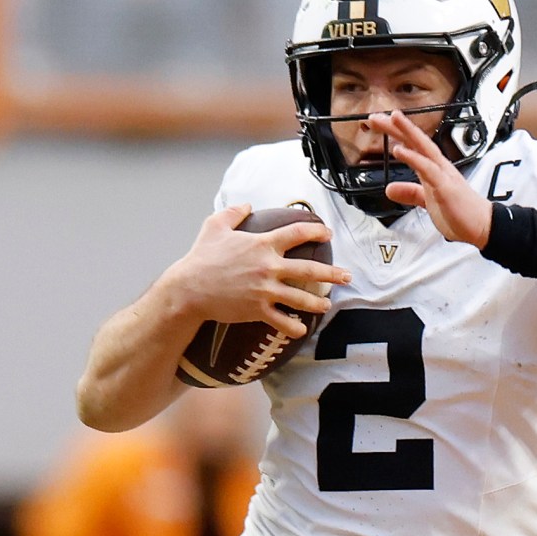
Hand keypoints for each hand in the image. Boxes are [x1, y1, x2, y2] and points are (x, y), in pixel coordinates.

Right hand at [160, 205, 351, 337]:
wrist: (189, 289)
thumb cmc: (200, 257)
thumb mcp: (214, 226)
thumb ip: (233, 212)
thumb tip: (246, 205)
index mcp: (262, 243)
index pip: (298, 233)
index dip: (317, 230)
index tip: (327, 233)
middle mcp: (269, 266)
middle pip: (310, 268)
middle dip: (332, 273)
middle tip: (347, 276)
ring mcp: (265, 289)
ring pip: (301, 297)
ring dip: (318, 302)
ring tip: (327, 304)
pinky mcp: (257, 309)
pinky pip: (282, 321)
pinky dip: (294, 327)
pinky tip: (302, 330)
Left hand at [377, 110, 493, 245]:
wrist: (482, 226)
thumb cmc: (461, 213)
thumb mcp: (427, 202)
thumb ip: (410, 193)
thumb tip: (390, 190)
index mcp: (434, 169)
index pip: (413, 145)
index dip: (396, 133)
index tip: (380, 123)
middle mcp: (439, 167)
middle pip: (416, 140)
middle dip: (396, 126)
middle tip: (376, 115)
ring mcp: (443, 174)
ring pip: (423, 147)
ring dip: (407, 132)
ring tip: (392, 119)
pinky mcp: (445, 186)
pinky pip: (427, 169)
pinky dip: (413, 158)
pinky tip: (399, 150)